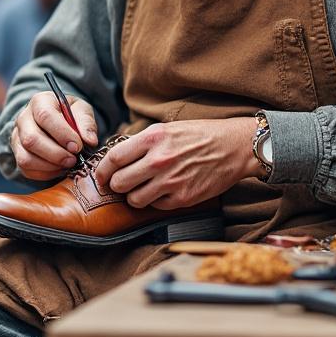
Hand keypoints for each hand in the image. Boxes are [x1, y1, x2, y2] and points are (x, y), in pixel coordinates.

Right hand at [10, 92, 98, 180]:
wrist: (57, 123)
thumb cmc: (70, 115)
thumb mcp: (81, 110)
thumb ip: (86, 123)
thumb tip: (90, 141)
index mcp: (40, 101)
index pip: (44, 116)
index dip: (62, 134)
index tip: (77, 146)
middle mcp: (23, 118)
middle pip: (31, 139)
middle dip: (55, 154)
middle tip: (73, 160)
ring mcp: (17, 138)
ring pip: (25, 158)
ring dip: (49, 166)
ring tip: (67, 164)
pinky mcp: (17, 155)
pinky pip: (26, 170)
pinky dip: (45, 173)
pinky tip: (59, 168)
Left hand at [94, 117, 259, 208]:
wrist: (233, 147)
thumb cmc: (199, 135)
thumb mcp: (166, 129)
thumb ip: (140, 143)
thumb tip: (116, 157)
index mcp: (152, 139)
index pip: (113, 159)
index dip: (102, 170)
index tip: (101, 175)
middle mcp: (158, 160)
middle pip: (119, 183)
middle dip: (116, 186)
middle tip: (121, 184)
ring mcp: (171, 181)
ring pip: (134, 200)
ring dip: (134, 197)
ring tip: (142, 189)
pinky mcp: (183, 198)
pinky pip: (156, 207)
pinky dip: (155, 202)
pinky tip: (162, 192)